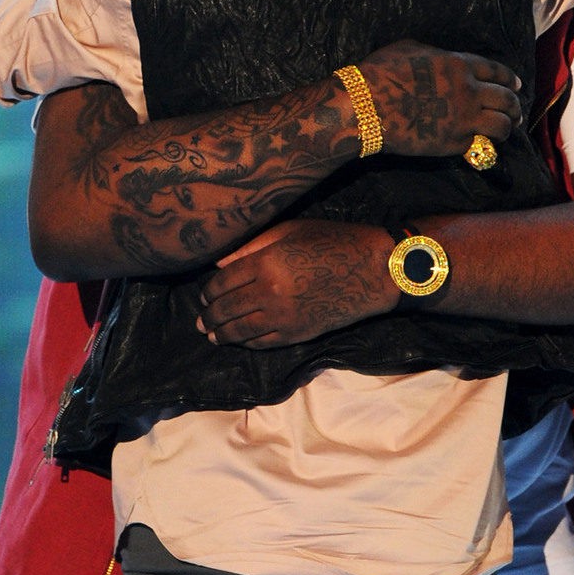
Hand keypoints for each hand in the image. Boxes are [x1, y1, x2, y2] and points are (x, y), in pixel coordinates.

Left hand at [197, 219, 395, 347]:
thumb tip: (219, 263)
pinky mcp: (298, 333)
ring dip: (222, 334)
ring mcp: (284, 317)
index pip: (223, 281)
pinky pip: (263, 342)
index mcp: (267, 263)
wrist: (372, 270)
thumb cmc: (333, 241)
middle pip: (227, 308)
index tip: (204, 294)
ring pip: (241, 331)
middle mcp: (270, 293)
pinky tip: (239, 340)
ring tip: (211, 334)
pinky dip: (246, 343)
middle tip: (201, 320)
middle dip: (209, 316)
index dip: (208, 290)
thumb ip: (252, 246)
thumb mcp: (291, 231)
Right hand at [356, 40, 520, 157]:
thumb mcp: (410, 49)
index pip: (497, 71)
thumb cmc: (381, 73)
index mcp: (459, 65)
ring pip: (502, 125)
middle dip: (515, 105)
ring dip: (508, 126)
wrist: (367, 107)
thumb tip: (438, 58)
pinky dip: (485, 144)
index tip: (516, 85)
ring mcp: (464, 118)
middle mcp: (469, 91)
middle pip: (506, 99)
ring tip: (507, 129)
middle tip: (516, 111)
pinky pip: (481, 144)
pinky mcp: (454, 142)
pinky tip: (484, 144)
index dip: (510, 79)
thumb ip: (434, 54)